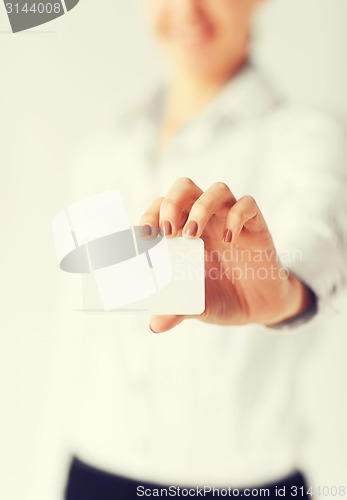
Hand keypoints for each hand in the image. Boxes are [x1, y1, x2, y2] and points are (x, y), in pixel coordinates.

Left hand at [140, 178, 313, 332]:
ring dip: (200, 207)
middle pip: (185, 187)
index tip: (145, 236)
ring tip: (192, 234)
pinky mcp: (256, 225)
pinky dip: (236, 216)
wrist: (261, 306)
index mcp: (184, 233)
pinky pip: (248, 205)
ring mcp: (230, 220)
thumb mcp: (198, 306)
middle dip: (172, 203)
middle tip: (168, 232)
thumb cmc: (223, 298)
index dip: (151, 214)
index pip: (162, 207)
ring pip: (216, 190)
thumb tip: (154, 325)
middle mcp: (206, 220)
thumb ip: (177, 310)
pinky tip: (229, 239)